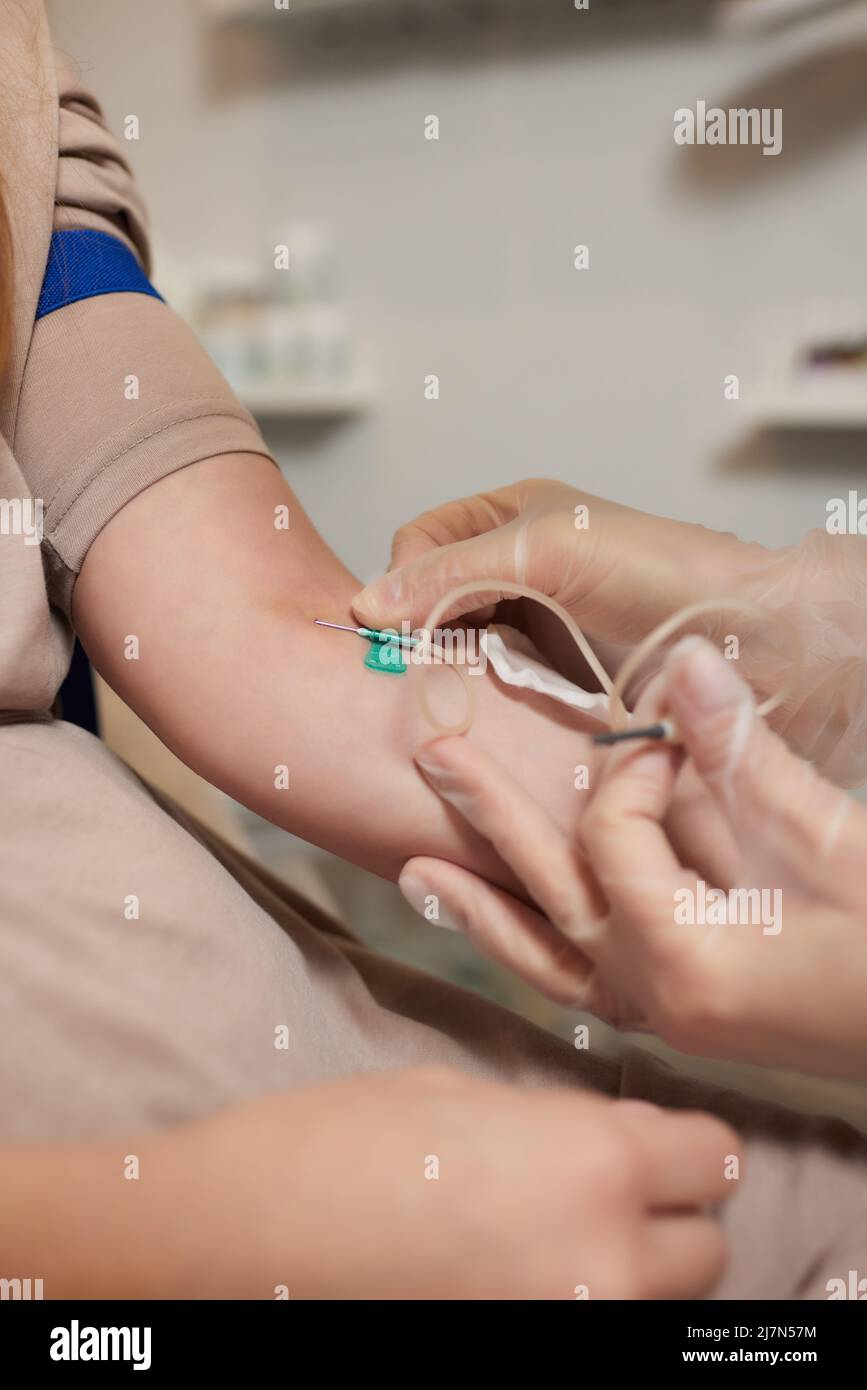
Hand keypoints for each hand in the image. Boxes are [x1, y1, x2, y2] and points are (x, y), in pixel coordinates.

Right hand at [200, 1066, 734, 1298]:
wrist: (239, 1240)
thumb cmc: (338, 1144)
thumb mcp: (460, 1095)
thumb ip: (558, 1123)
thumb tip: (606, 1146)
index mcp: (594, 1164)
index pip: (716, 1158)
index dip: (682, 1145)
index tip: (655, 1144)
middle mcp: (606, 1263)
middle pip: (705, 1249)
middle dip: (662, 1216)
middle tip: (594, 1194)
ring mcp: (571, 1335)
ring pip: (656, 1304)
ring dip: (624, 1269)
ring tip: (546, 1240)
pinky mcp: (532, 1368)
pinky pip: (592, 1331)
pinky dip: (573, 1303)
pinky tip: (511, 1277)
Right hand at [353, 480, 866, 783]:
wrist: (745, 637)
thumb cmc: (658, 572)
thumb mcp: (543, 551)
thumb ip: (451, 571)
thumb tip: (366, 605)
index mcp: (507, 517)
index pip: (415, 545)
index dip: (402, 583)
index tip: (399, 627)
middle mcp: (512, 570)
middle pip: (426, 599)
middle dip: (417, 631)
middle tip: (417, 668)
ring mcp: (530, 626)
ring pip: (451, 648)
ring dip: (446, 671)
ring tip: (451, 693)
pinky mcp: (547, 678)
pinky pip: (488, 688)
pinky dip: (477, 700)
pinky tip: (482, 714)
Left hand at [400, 638, 866, 1077]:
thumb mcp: (832, 842)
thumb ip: (745, 754)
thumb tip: (686, 659)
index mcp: (686, 957)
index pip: (612, 835)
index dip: (638, 766)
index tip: (685, 734)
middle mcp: (657, 998)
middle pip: (546, 893)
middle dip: (488, 815)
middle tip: (427, 753)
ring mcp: (666, 1017)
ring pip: (548, 958)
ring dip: (485, 907)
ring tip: (416, 873)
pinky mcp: (683, 1017)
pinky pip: (583, 987)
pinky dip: (537, 950)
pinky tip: (507, 929)